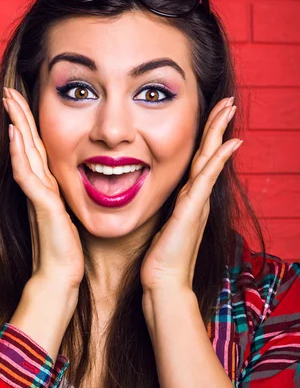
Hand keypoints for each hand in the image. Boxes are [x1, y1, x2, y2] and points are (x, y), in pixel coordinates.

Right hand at [3, 87, 84, 288]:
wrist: (60, 276)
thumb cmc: (65, 251)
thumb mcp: (69, 216)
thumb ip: (67, 200)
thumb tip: (82, 185)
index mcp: (47, 189)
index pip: (37, 150)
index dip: (29, 127)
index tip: (24, 103)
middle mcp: (39, 188)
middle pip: (26, 146)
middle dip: (18, 117)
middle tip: (9, 92)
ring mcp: (37, 197)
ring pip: (23, 154)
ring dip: (16, 127)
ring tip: (9, 102)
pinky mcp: (41, 207)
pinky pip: (27, 176)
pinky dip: (20, 155)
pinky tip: (14, 136)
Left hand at [140, 97, 240, 292]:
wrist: (163, 284)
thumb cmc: (160, 261)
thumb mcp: (161, 229)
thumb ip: (165, 213)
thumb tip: (156, 201)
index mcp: (188, 200)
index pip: (198, 162)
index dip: (205, 138)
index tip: (211, 116)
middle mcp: (196, 198)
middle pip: (208, 154)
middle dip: (217, 127)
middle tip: (227, 103)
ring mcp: (197, 203)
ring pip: (209, 160)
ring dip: (219, 133)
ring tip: (228, 109)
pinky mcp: (192, 211)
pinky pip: (207, 178)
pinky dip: (218, 159)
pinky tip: (230, 143)